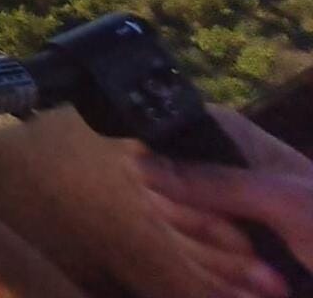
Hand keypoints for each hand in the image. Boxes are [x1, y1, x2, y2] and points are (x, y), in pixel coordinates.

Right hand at [139, 106, 312, 279]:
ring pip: (180, 242)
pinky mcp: (221, 249)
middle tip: (266, 267)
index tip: (220, 224)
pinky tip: (263, 292)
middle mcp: (211, 169)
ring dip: (229, 274)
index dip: (175, 192)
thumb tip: (138, 162)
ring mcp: (215, 210)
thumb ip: (214, 182)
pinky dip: (227, 288)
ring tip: (276, 286)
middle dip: (217, 246)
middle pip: (164, 204)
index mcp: (224, 139)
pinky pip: (195, 269)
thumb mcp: (283, 203)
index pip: (156, 151)